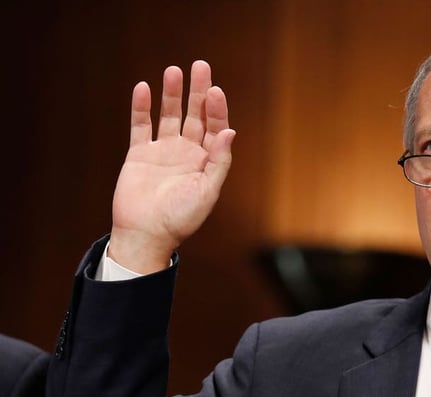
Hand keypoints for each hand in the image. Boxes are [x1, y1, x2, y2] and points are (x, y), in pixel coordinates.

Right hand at [109, 60, 235, 273]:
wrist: (146, 235)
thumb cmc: (181, 219)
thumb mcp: (207, 192)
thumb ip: (219, 161)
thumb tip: (229, 131)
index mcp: (208, 161)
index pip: (215, 127)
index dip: (216, 109)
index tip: (214, 91)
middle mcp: (188, 153)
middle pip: (195, 115)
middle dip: (199, 91)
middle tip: (200, 66)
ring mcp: (163, 152)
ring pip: (169, 116)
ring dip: (172, 94)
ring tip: (173, 71)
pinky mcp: (140, 154)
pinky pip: (141, 126)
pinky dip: (141, 107)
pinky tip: (143, 88)